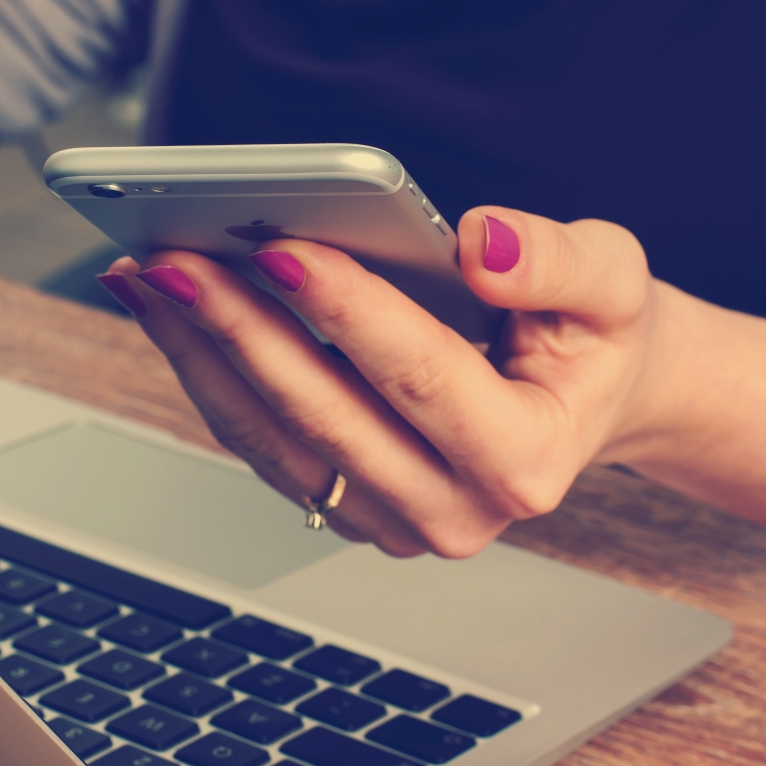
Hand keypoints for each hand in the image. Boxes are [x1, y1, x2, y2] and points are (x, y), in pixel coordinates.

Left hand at [97, 208, 662, 558]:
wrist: (581, 401)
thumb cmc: (592, 340)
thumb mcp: (614, 284)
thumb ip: (560, 262)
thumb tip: (480, 245)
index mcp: (525, 460)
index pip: (419, 378)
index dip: (347, 311)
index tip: (280, 247)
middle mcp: (452, 511)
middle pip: (323, 416)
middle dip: (240, 330)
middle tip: (174, 258)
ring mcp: (390, 520)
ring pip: (271, 438)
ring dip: (202, 354)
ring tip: (150, 277)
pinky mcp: (346, 505)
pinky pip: (260, 444)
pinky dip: (209, 374)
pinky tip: (173, 313)